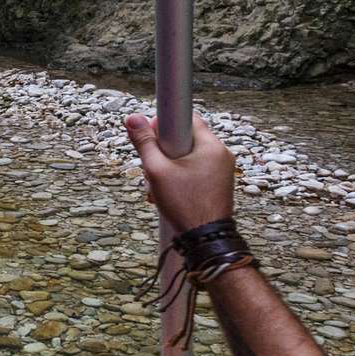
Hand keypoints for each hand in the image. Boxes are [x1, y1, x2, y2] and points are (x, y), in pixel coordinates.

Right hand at [124, 112, 236, 230]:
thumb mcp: (157, 170)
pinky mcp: (218, 183)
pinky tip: (168, 192)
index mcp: (211, 146)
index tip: (154, 138)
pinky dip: (180, 176)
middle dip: (165, 151)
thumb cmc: (185, 205)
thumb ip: (144, 142)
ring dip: (170, 166)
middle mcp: (221, 154)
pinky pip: (195, 169)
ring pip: (188, 156)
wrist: (205, 239)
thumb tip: (133, 118)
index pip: (187, 117)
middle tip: (155, 167)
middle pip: (186, 138)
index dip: (165, 124)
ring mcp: (221, 170)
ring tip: (161, 184)